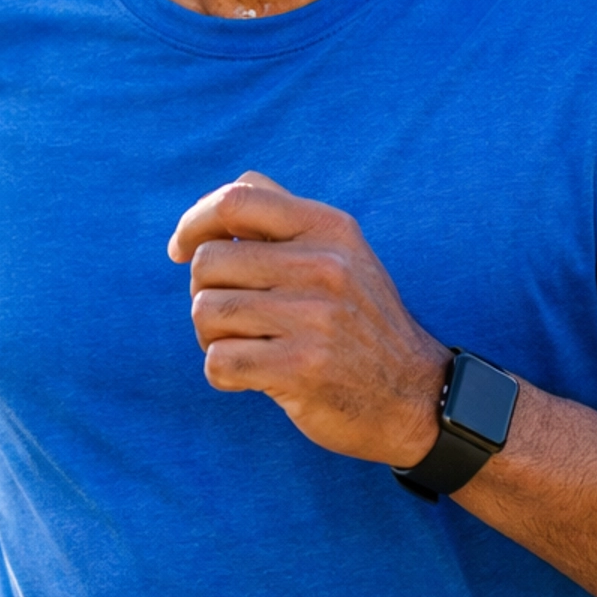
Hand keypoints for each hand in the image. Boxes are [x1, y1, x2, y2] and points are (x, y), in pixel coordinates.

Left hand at [168, 171, 449, 465]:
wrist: (416, 397)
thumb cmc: (359, 323)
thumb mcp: (341, 254)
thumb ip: (284, 221)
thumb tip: (211, 211)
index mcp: (329, 229)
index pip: (237, 200)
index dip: (193, 222)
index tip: (181, 250)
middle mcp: (323, 266)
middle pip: (209, 262)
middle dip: (206, 293)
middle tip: (232, 319)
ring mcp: (314, 318)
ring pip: (206, 312)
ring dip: (212, 337)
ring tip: (247, 347)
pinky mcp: (301, 369)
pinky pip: (218, 361)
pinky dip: (224, 374)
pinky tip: (253, 377)